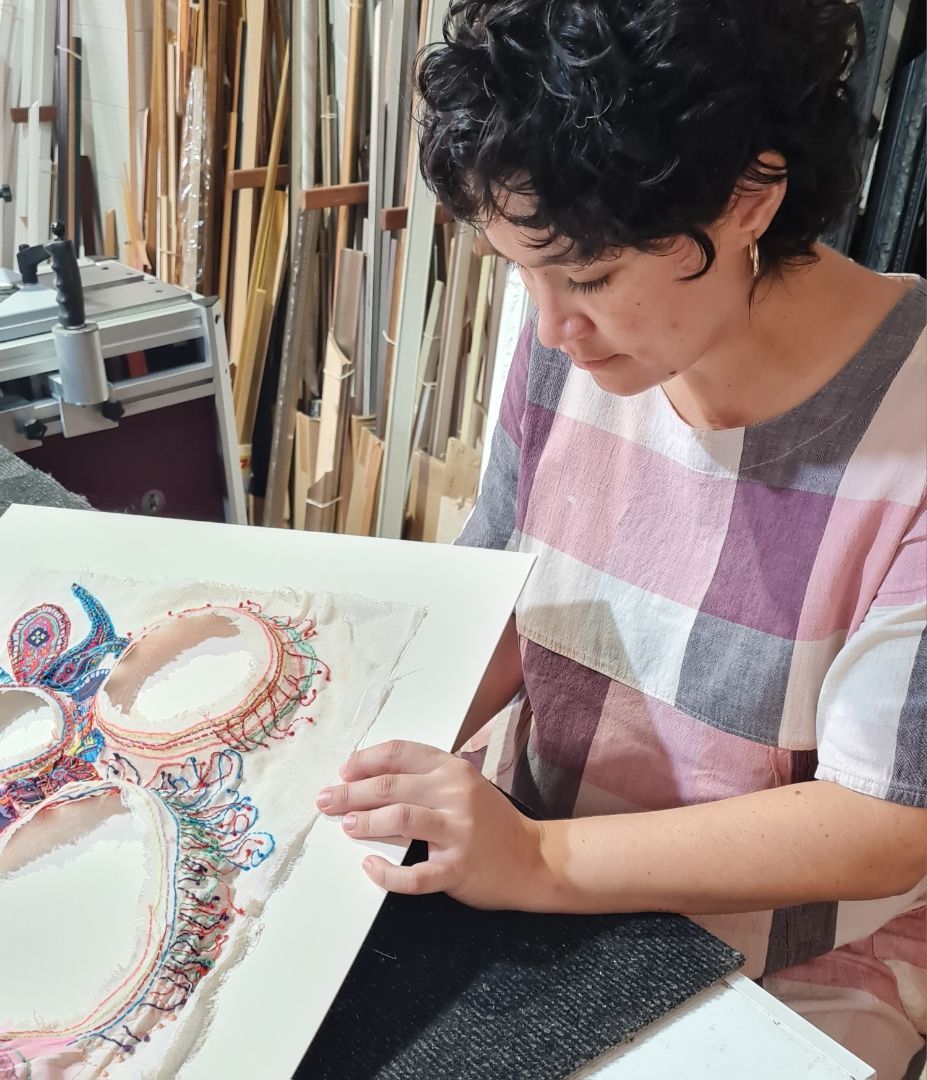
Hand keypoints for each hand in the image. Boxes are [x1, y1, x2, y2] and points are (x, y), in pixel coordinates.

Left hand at [315, 739, 544, 908]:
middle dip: (351, 792)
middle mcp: (455, 794)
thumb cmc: (489, 820)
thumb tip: (368, 779)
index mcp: (452, 770)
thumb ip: (424, 779)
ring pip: (400, 819)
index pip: (401, 753)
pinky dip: (386, 873)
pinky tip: (369, 868)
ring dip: (365, 822)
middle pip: (391, 785)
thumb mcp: (463, 785)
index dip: (366, 760)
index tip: (343, 770)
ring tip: (345, 826)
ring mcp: (457, 831)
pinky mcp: (457, 868)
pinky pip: (414, 875)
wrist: (532, 858)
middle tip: (326, 800)